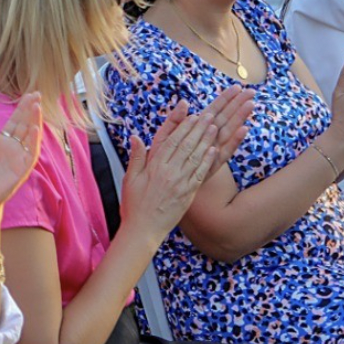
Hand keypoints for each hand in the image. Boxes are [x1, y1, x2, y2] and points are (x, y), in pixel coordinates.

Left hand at [0, 93, 42, 212]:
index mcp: (0, 144)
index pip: (14, 122)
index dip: (21, 108)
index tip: (27, 94)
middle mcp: (12, 150)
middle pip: (24, 126)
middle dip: (30, 110)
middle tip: (37, 93)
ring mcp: (18, 159)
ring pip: (29, 137)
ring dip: (34, 122)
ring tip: (37, 106)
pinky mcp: (20, 170)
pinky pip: (29, 154)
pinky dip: (33, 142)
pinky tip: (34, 129)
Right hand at [120, 87, 251, 241]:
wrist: (143, 231)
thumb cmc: (134, 205)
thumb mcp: (129, 179)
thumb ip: (136, 157)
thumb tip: (136, 137)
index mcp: (154, 166)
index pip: (170, 140)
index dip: (181, 124)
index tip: (190, 112)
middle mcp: (168, 172)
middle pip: (185, 145)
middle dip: (197, 127)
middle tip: (208, 114)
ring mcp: (180, 183)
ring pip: (195, 156)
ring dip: (205, 140)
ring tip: (214, 126)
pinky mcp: (188, 194)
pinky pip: (200, 174)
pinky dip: (207, 161)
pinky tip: (214, 150)